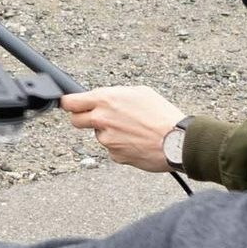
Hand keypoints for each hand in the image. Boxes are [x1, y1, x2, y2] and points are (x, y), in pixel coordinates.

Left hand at [64, 86, 189, 173]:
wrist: (177, 141)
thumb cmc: (162, 114)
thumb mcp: (139, 92)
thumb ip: (116, 95)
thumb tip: (106, 98)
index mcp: (105, 100)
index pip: (70, 102)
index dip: (69, 103)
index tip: (70, 105)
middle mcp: (101, 119)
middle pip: (75, 121)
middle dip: (83, 119)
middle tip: (98, 118)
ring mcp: (106, 140)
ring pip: (99, 135)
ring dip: (110, 133)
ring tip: (133, 130)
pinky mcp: (115, 155)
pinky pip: (113, 149)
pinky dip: (121, 146)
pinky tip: (137, 141)